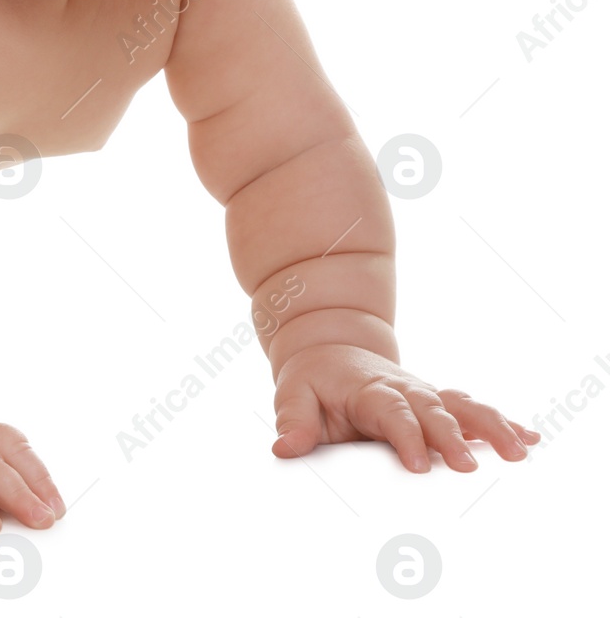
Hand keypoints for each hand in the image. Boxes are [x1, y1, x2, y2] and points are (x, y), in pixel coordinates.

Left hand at [270, 343, 541, 470]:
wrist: (328, 346)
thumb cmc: (313, 377)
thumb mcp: (293, 394)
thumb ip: (292, 421)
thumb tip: (284, 448)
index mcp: (369, 388)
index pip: (391, 412)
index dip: (406, 437)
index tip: (419, 465)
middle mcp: (403, 388)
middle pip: (433, 411)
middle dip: (452, 438)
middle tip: (468, 468)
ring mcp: (424, 393)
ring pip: (463, 406)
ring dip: (491, 427)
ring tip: (519, 450)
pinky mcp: (437, 401)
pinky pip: (472, 410)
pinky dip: (500, 422)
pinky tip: (529, 438)